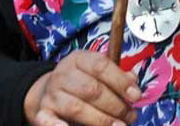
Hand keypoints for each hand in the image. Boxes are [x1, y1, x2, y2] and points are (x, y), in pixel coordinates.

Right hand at [23, 50, 140, 125]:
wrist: (51, 90)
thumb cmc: (83, 82)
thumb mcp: (99, 73)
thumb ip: (117, 77)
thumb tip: (132, 83)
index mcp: (78, 59)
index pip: (100, 66)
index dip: (120, 81)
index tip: (136, 96)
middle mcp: (62, 74)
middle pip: (91, 89)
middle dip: (115, 105)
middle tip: (130, 116)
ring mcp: (51, 94)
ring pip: (76, 108)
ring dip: (101, 120)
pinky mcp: (43, 113)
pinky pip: (47, 121)